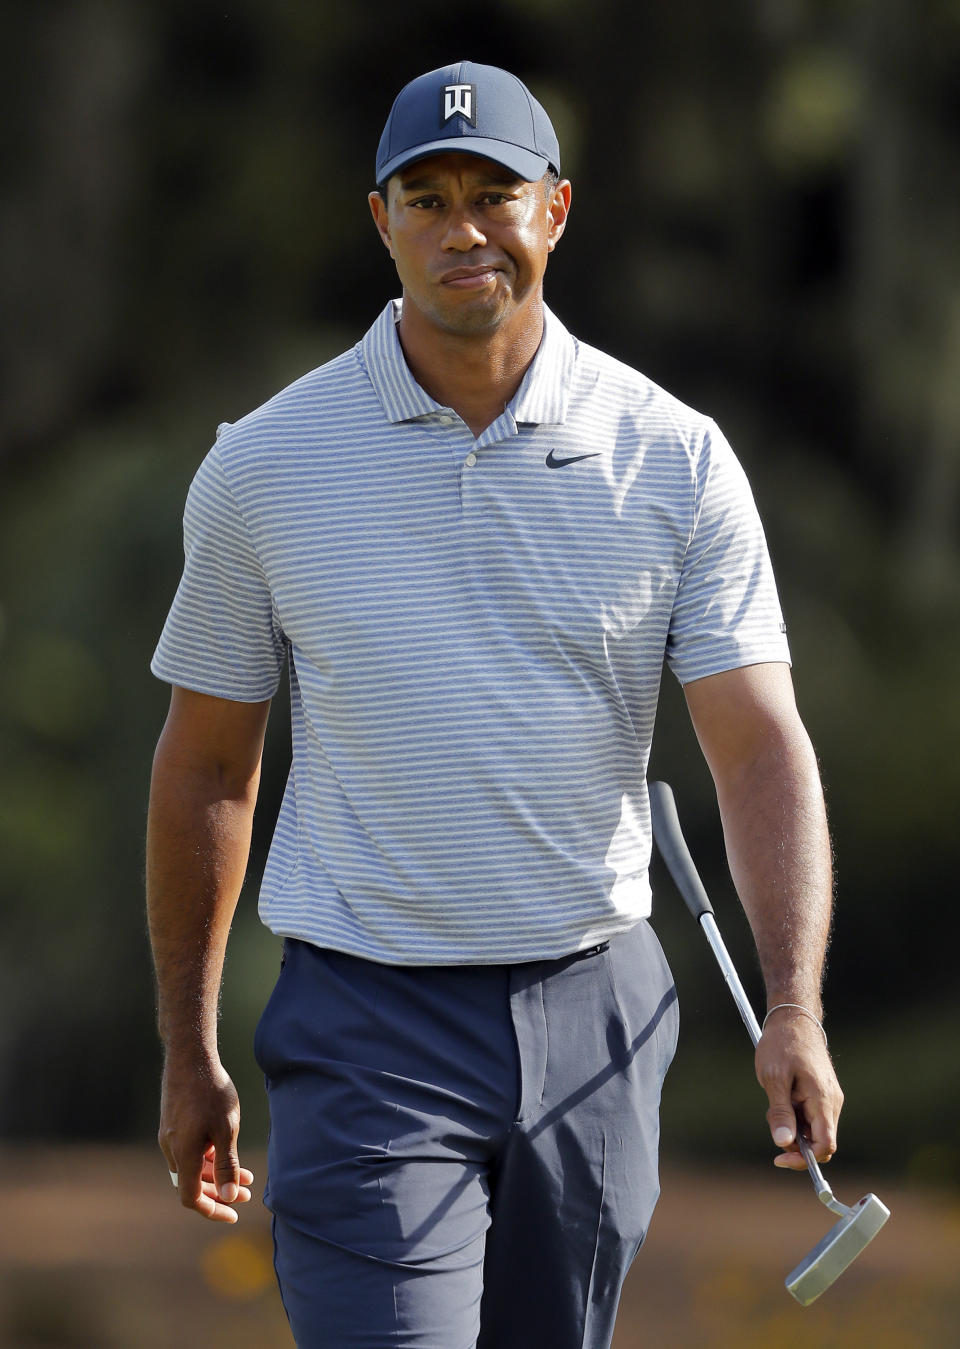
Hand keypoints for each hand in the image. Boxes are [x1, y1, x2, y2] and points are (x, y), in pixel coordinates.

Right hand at [158, 1056, 253, 1221]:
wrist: (190, 1057)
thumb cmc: (211, 1091)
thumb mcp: (227, 1128)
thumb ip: (227, 1164)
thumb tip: (231, 1196)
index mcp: (183, 1154)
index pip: (191, 1197)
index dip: (212, 1210)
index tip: (233, 1214)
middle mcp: (172, 1149)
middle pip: (193, 1184)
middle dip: (221, 1192)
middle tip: (248, 1195)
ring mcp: (170, 1136)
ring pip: (193, 1166)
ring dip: (217, 1174)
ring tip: (247, 1176)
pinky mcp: (174, 1123)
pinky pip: (190, 1150)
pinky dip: (209, 1157)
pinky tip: (227, 1151)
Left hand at [755, 1009, 842, 1170]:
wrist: (793, 1018)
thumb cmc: (782, 1044)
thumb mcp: (774, 1078)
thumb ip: (781, 1112)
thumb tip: (784, 1143)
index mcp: (823, 1100)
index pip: (825, 1145)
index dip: (804, 1159)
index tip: (779, 1157)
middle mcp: (831, 1102)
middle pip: (817, 1140)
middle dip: (792, 1138)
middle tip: (772, 1115)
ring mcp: (828, 1098)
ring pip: (811, 1128)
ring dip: (791, 1124)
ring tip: (775, 1098)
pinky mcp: (821, 1094)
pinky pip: (809, 1116)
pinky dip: (793, 1114)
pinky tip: (781, 1095)